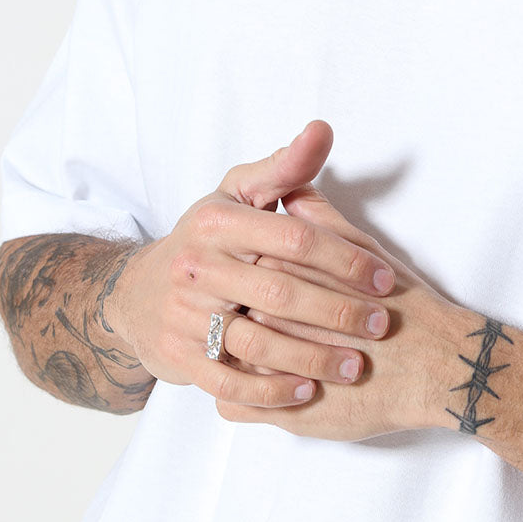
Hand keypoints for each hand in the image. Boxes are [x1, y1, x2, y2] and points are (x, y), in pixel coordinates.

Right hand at [105, 120, 396, 407]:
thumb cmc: (208, 237)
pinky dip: (270, 391)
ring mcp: (186, 315)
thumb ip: (285, 167)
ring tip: (356, 366)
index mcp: (218, 223)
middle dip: (338, 311)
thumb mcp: (239, 195)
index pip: (294, 239)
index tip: (384, 279)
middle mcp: (197, 267)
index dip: (345, 259)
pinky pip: (230, 383)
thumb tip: (322, 130)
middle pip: (280, 293)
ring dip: (312, 358)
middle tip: (382, 325)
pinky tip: (309, 391)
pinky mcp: (180, 357)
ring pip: (257, 343)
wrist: (139, 293)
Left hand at [217, 181, 472, 440]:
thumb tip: (293, 190)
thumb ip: (319, 218)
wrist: (438, 366)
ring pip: (225, 361)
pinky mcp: (277, 415)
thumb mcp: (363, 249)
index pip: (244, 274)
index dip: (255, 280)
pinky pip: (232, 405)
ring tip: (270, 357)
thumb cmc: (404, 308)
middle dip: (244, 320)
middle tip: (269, 325)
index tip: (268, 288)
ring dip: (239, 359)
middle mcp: (268, 322)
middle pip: (231, 316)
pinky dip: (244, 399)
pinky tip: (269, 389)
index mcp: (282, 278)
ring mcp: (270, 371)